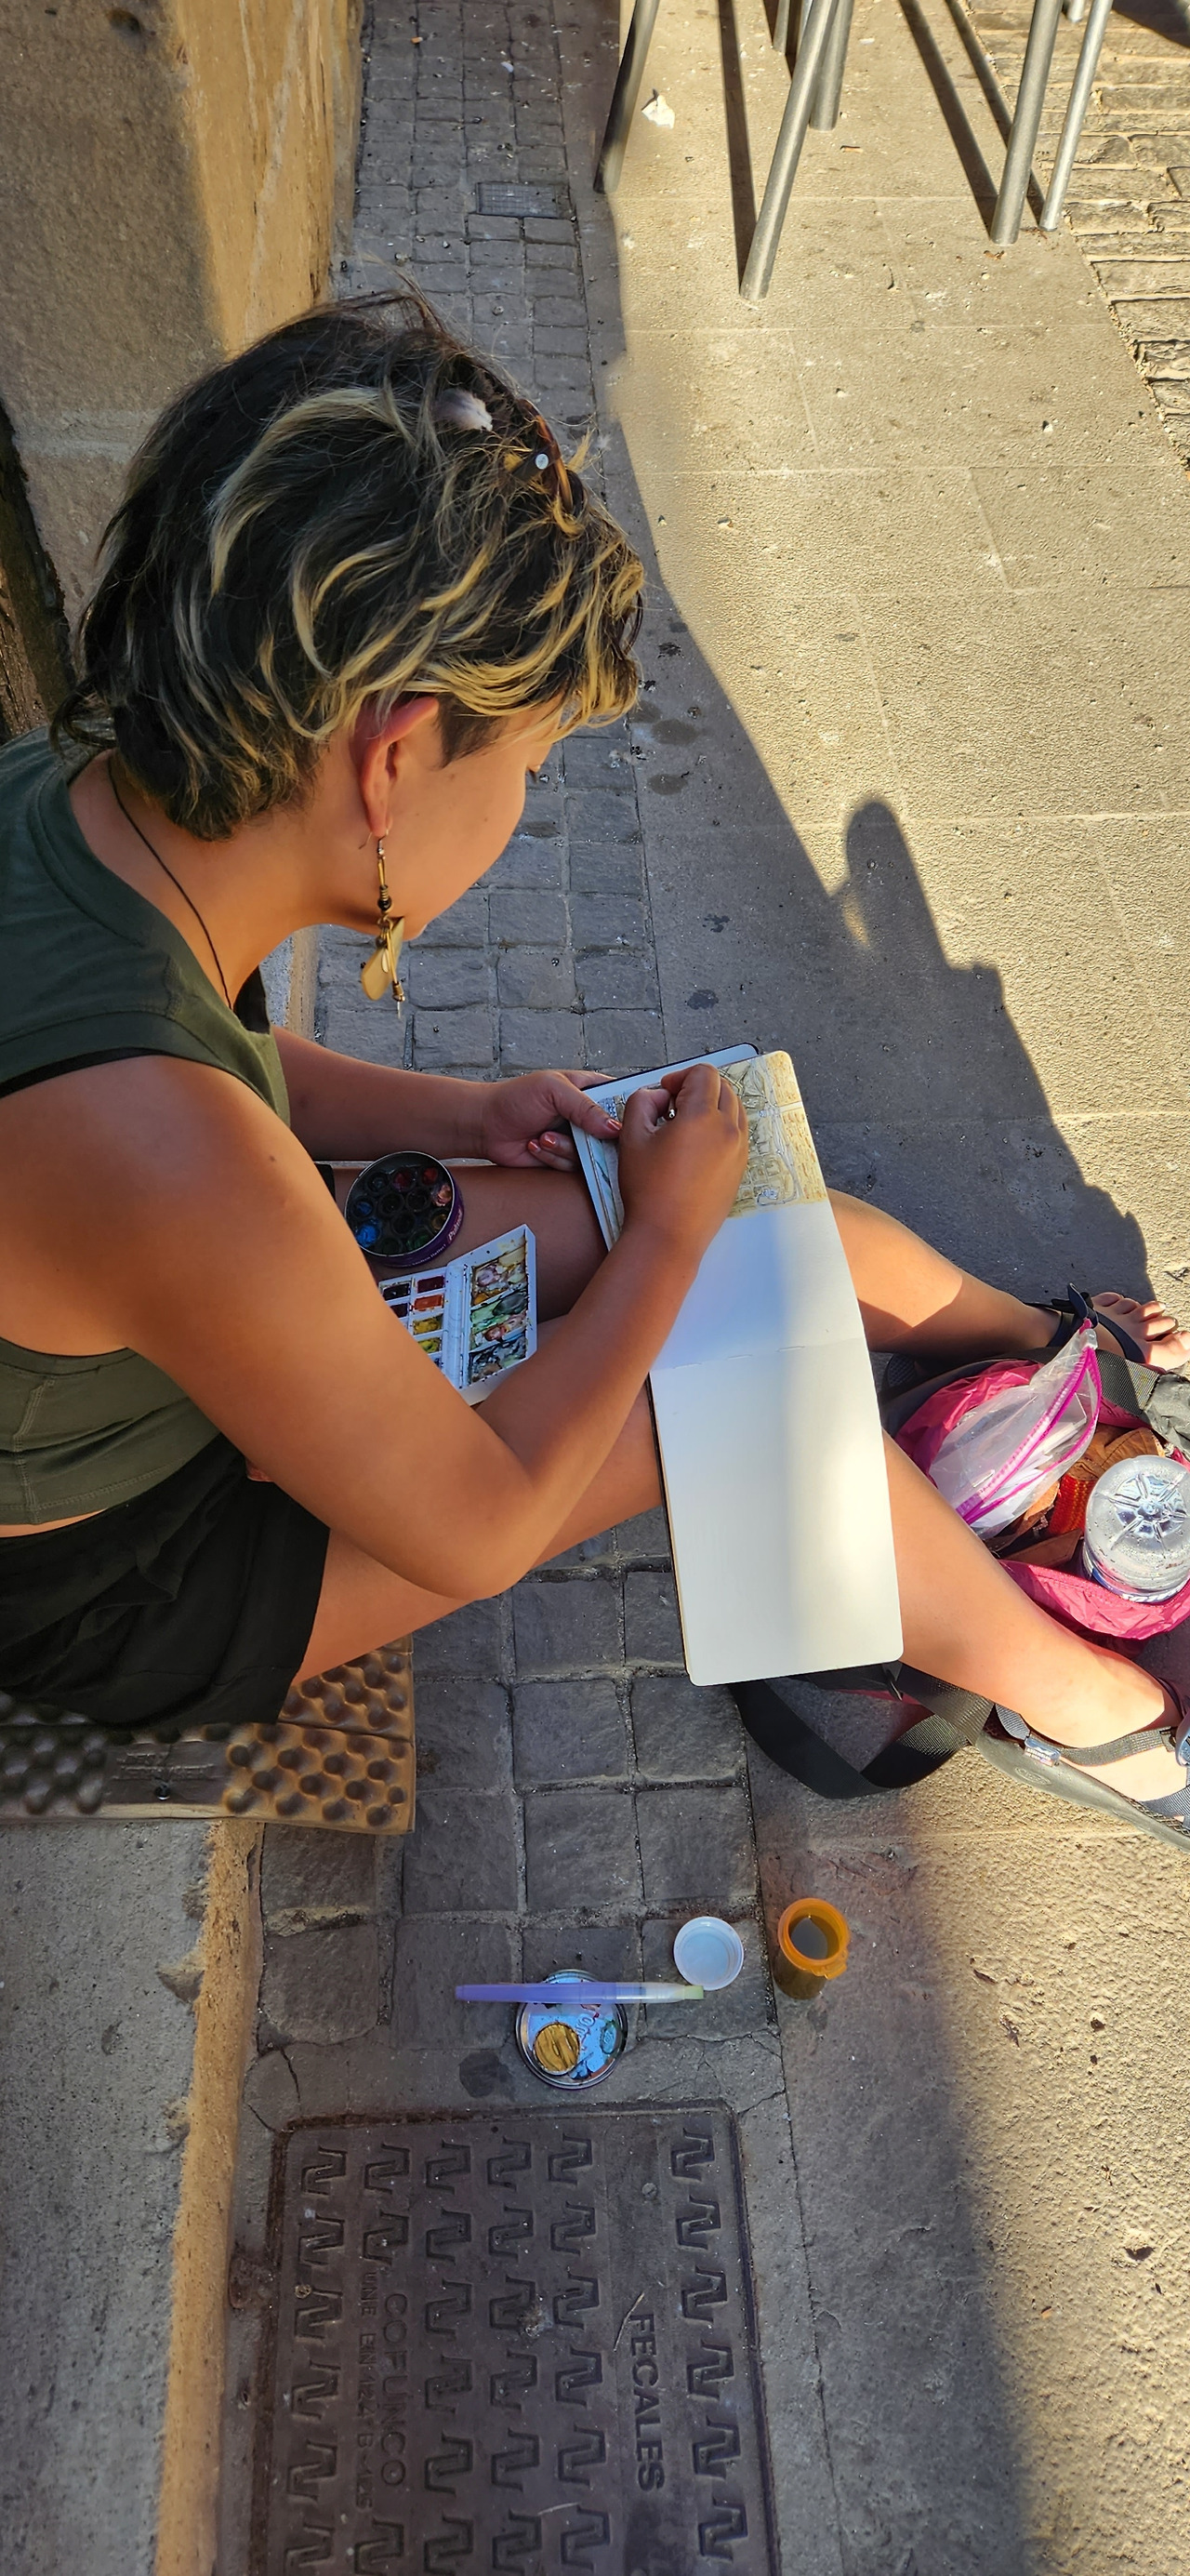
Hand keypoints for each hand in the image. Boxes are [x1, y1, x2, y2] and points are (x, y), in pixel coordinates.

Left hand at [479, 1069, 621, 1171]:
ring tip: (541, 1137)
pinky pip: (573, 1168)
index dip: (626, 1115)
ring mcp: (578, 1140)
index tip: (619, 1126)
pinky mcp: (565, 1160)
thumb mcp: (552, 1090)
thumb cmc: (515, 1098)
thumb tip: (615, 1128)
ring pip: (593, 1155)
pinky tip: (534, 1146)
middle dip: (591, 1139)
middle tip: (571, 1134)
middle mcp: (588, 1117)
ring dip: (564, 1148)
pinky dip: (553, 1158)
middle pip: (614, 1135)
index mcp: (590, 1090)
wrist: (485, 1126)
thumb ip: (585, 1106)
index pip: (623, 1101)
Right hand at [615, 1063, 748, 1261]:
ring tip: (685, 1127)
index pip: (704, 1073)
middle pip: (723, 1087)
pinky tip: (696, 1146)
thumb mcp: (632, 1138)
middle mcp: (728, 1130)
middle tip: (673, 1107)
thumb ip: (641, 1102)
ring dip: (712, 1106)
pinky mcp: (740, 1168)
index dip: (681, 1076)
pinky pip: (738, 1132)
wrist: (668, 1236)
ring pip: (734, 1108)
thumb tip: (658, 1095)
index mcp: (703, 1117)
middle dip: (697, 1088)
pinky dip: (721, 1127)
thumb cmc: (648, 1191)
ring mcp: (739, 1150)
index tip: (665, 1092)